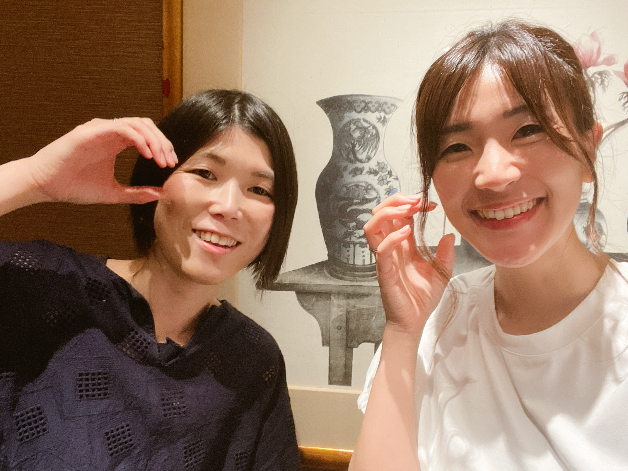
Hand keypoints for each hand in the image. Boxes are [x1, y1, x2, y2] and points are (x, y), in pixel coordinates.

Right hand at [26, 117, 176, 204]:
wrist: (45, 186)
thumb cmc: (74, 186)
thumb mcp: (113, 193)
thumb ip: (136, 193)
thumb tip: (161, 194)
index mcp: (115, 142)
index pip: (147, 135)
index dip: (163, 146)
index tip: (170, 165)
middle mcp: (109, 132)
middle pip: (146, 125)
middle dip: (162, 142)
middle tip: (169, 162)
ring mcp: (99, 129)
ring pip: (136, 123)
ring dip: (153, 140)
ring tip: (160, 159)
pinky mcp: (90, 132)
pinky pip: (120, 128)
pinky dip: (138, 139)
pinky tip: (147, 153)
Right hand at [364, 193, 455, 336]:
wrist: (415, 321)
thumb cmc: (422, 298)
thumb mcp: (442, 272)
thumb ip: (445, 253)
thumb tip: (449, 235)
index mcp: (403, 245)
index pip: (399, 215)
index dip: (411, 204)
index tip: (431, 204)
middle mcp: (391, 247)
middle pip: (380, 214)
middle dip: (395, 200)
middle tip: (416, 200)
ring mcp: (385, 258)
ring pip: (371, 226)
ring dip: (387, 213)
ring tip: (407, 210)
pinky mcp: (384, 271)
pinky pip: (381, 249)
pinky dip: (392, 237)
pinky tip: (407, 233)